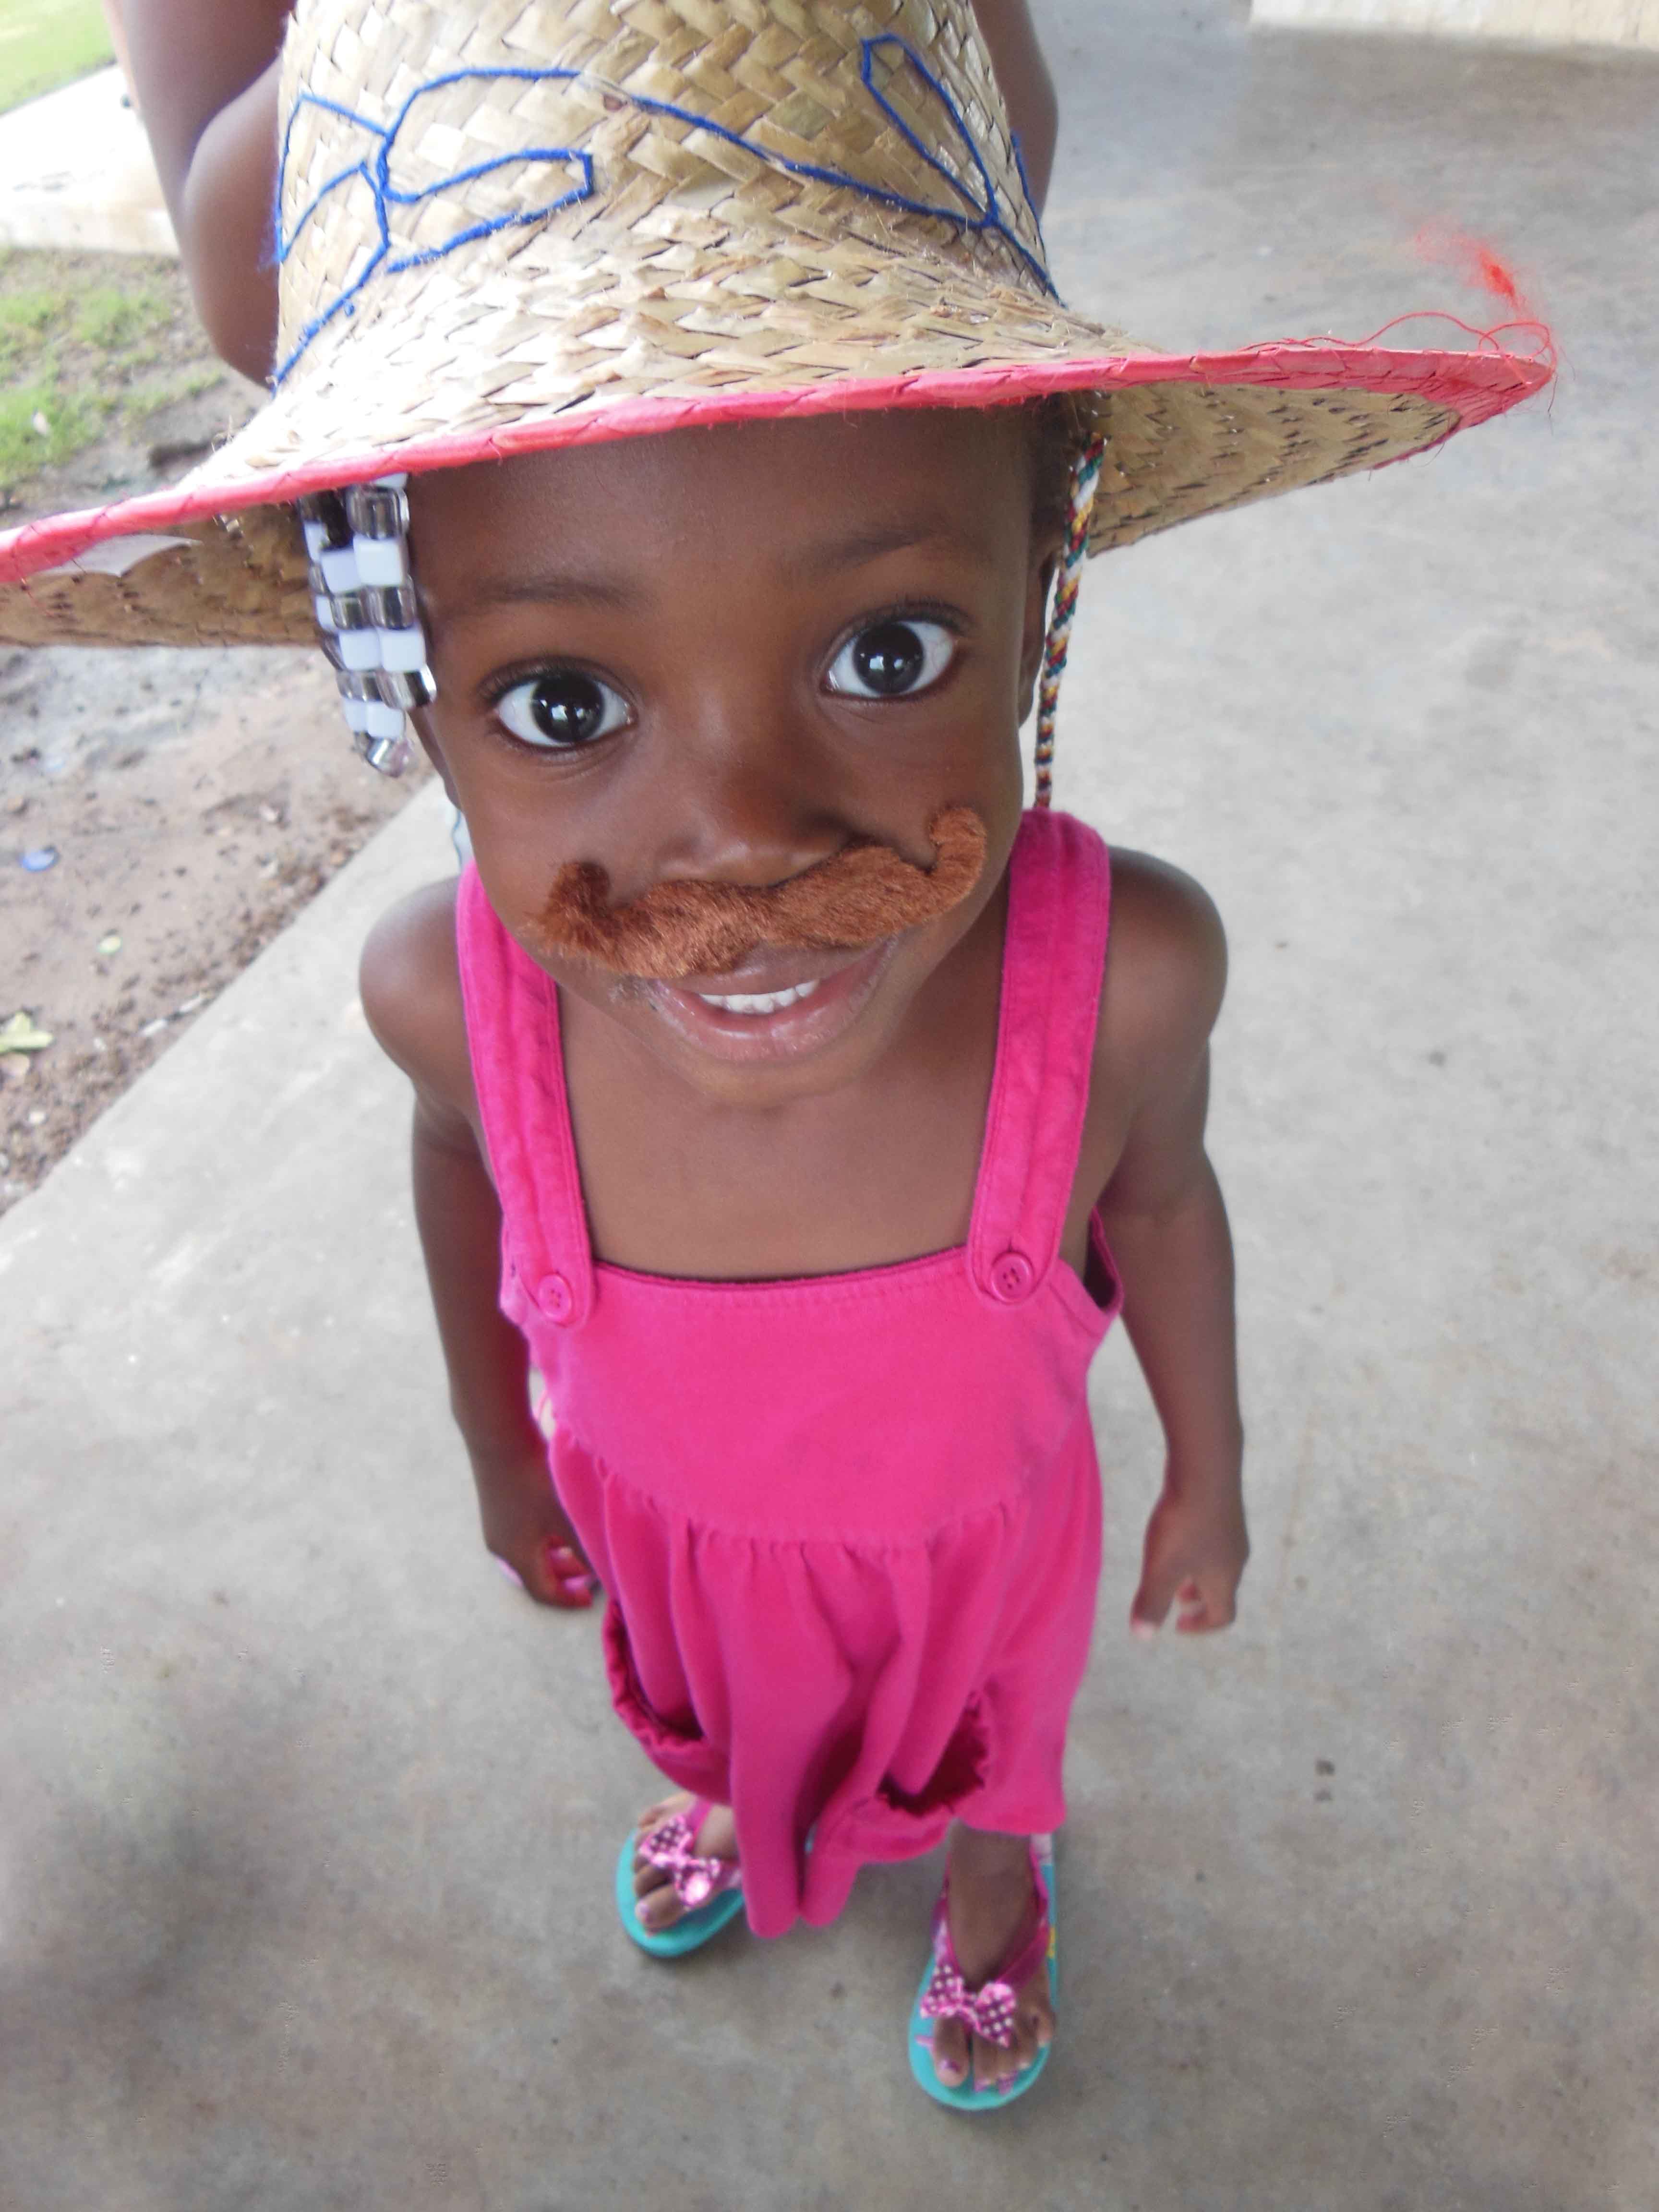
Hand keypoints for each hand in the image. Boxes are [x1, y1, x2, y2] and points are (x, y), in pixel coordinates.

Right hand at [474, 1449, 596, 1610]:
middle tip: (589, 1569)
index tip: (589, 1600)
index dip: (567, 1599)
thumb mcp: (566, 1518)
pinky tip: (559, 1517)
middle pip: (536, 1571)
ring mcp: (495, 1524)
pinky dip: (544, 1536)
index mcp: (518, 1555)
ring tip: (578, 1542)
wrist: (499, 1437)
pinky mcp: (495, 1504)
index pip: (543, 1591)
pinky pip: (523, 1533)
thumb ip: (586, 1549)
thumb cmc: (535, 1481)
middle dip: (564, 1575)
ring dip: (555, 1552)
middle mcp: (501, 1545)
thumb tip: (605, 1574)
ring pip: (530, 1550)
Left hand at [1130, 1472, 1247, 1635]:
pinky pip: (1215, 1540)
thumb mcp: (1161, 1566)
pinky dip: (1200, 1550)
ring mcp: (1234, 1531)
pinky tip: (1178, 1531)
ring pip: (1219, 1564)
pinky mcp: (1226, 1507)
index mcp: (1224, 1578)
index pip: (1223, 1615)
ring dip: (1199, 1574)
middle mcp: (1236, 1557)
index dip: (1201, 1627)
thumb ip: (1152, 1601)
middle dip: (1198, 1599)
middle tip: (1175, 1599)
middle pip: (1223, 1590)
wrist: (1206, 1466)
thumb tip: (1142, 1636)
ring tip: (1174, 1568)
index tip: (1177, 1624)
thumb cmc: (1183, 1522)